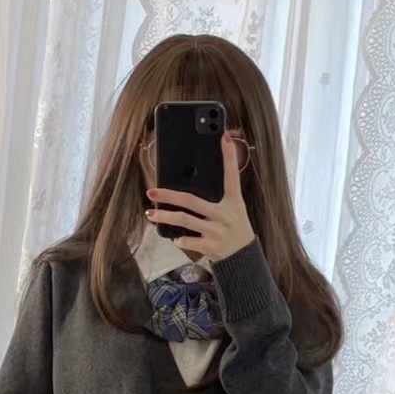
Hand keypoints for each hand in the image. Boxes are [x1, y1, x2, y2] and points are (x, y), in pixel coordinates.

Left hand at [144, 131, 255, 262]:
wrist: (243, 257)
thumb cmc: (234, 227)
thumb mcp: (234, 208)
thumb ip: (218, 194)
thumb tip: (194, 178)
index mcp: (233, 201)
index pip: (231, 174)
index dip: (229, 155)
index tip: (223, 136)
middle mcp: (225, 214)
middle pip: (191, 200)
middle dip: (168, 195)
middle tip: (151, 192)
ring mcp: (217, 231)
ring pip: (184, 220)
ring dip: (165, 217)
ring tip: (151, 214)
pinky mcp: (211, 246)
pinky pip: (189, 241)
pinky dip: (180, 240)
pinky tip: (175, 237)